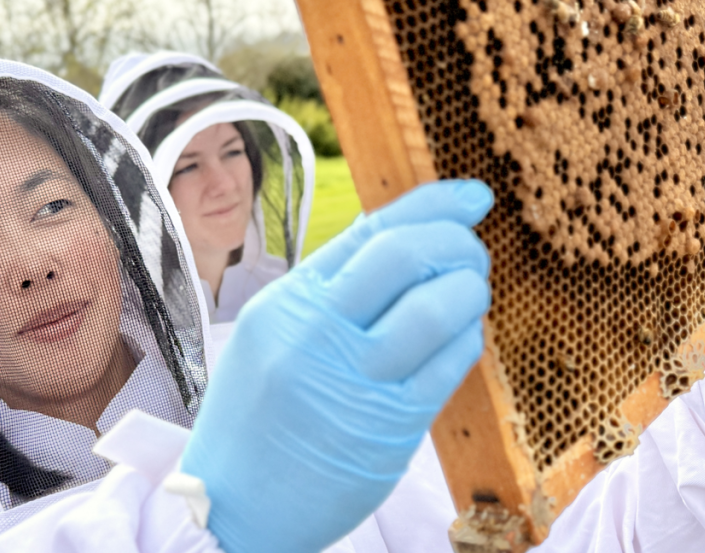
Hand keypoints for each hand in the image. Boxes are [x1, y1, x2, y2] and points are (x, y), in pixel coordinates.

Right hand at [181, 180, 493, 552]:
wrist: (232, 507)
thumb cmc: (256, 418)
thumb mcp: (271, 335)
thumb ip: (327, 289)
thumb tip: (392, 233)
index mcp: (287, 303)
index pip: (370, 230)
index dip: (432, 204)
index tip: (471, 196)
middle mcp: (316, 334)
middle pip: (406, 255)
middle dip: (456, 241)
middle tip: (472, 251)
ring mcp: (353, 381)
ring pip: (437, 307)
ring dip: (470, 290)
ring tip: (470, 294)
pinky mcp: (389, 427)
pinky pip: (449, 363)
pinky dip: (467, 339)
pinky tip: (462, 336)